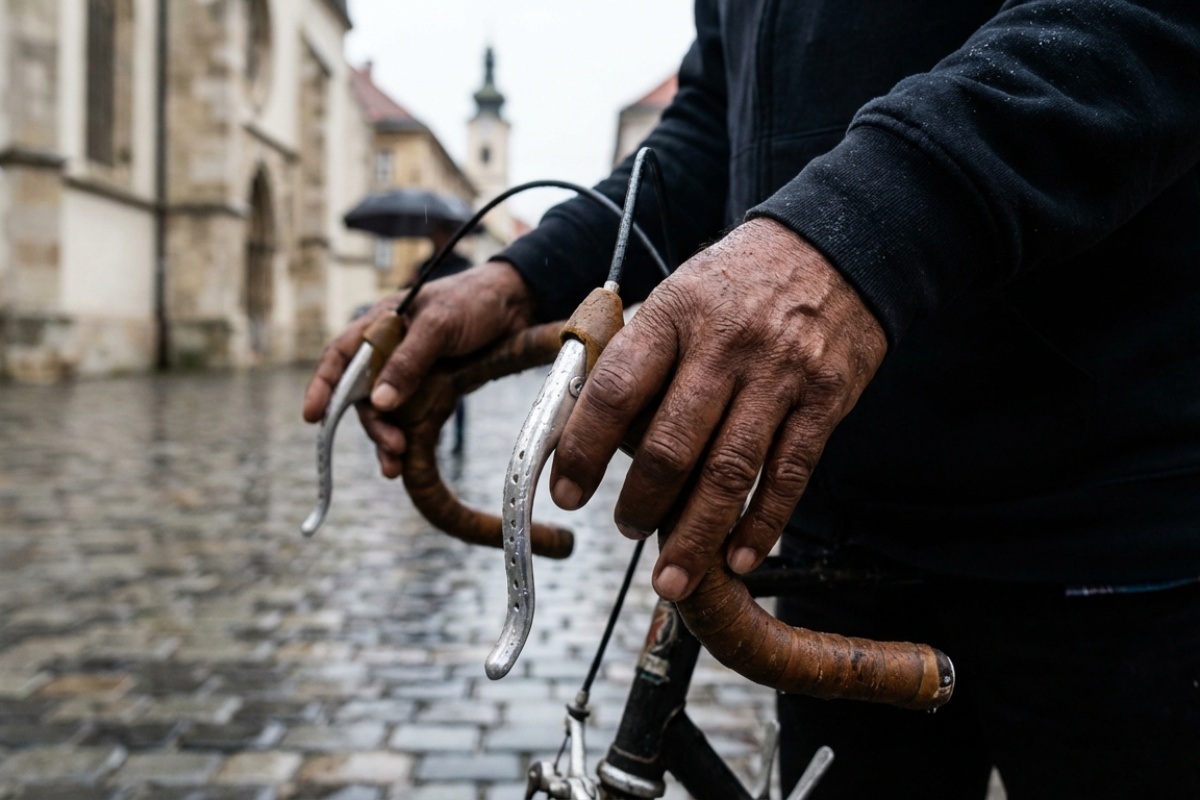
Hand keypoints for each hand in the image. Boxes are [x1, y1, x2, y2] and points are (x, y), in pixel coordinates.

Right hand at [302, 261, 535, 476]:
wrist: (518, 304)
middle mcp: (389, 350)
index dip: (323, 386)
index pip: (340, 356)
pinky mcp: (433, 387)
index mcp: (381, 324)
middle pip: (363, 394)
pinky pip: (411, 416)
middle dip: (371, 424)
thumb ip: (408, 361)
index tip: (313, 415)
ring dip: (386, 438)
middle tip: (392, 448)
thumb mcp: (439, 326)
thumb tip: (379, 402)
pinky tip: (406, 460)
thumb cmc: (474, 302)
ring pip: (386, 411)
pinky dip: (406, 437)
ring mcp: (411, 370)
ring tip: (395, 466)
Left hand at [547, 218, 886, 600]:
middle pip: (670, 444)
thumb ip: (641, 356)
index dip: (583, 449)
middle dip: (641, 504)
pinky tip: (739, 557)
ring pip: (729, 471)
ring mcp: (779, 374)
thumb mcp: (680, 294)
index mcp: (674, 314)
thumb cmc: (741, 281)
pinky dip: (762, 524)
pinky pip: (789, 474)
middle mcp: (725, 345)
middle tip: (625, 530)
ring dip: (695, 535)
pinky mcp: (824, 399)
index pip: (615, 390)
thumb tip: (593, 432)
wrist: (837, 246)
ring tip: (671, 577)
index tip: (567, 492)